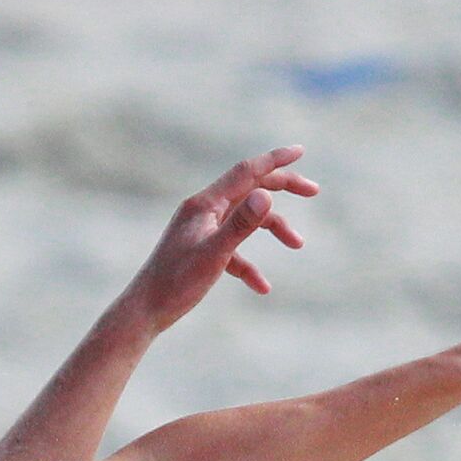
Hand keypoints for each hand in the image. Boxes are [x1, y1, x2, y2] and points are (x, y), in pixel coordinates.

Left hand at [121, 145, 317, 334]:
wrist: (145, 310)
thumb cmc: (175, 283)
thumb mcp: (214, 254)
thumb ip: (240, 224)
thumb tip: (266, 194)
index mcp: (205, 204)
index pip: (246, 172)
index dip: (275, 159)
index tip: (301, 150)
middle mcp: (203, 211)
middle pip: (249, 189)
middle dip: (282, 187)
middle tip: (314, 191)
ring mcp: (203, 230)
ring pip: (246, 220)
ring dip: (274, 228)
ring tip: (298, 244)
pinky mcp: (202, 252)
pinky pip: (234, 251)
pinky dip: (250, 265)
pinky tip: (262, 287)